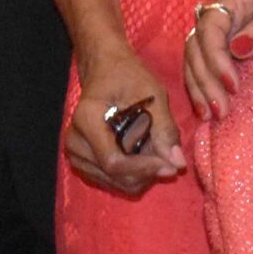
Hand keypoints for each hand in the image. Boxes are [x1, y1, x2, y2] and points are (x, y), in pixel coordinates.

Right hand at [65, 44, 182, 194]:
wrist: (105, 71)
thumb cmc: (128, 76)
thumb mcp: (152, 94)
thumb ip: (165, 129)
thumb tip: (177, 163)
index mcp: (86, 119)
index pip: (114, 162)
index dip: (145, 168)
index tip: (172, 166)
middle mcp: (75, 141)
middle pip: (116, 175)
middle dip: (148, 172)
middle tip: (169, 156)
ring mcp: (76, 154)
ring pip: (117, 182)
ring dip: (143, 173)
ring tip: (155, 149)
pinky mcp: (83, 163)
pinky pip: (114, 181)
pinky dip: (135, 173)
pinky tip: (144, 153)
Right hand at [184, 0, 252, 119]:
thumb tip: (237, 50)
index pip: (211, 26)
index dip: (215, 58)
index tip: (233, 86)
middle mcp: (225, 8)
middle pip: (197, 44)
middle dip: (204, 78)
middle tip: (220, 110)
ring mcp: (226, 25)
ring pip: (197, 55)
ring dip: (200, 85)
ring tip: (210, 114)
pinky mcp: (230, 40)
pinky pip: (207, 62)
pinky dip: (205, 83)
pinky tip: (208, 105)